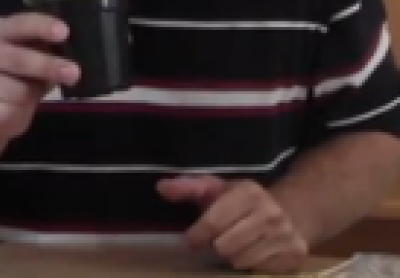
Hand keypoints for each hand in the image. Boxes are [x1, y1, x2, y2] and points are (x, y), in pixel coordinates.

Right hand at [0, 13, 79, 140]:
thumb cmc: (16, 76)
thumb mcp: (32, 57)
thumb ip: (47, 50)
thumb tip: (74, 54)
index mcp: (2, 31)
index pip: (22, 24)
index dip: (43, 27)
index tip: (64, 33)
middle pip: (20, 58)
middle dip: (49, 66)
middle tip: (74, 73)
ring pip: (18, 90)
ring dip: (32, 95)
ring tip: (29, 94)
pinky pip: (7, 110)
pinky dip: (17, 112)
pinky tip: (12, 109)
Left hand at [157, 176, 307, 273]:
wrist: (291, 212)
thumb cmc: (243, 202)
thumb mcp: (217, 189)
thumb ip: (188, 188)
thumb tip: (161, 187)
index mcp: (249, 192)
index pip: (214, 221)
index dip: (197, 234)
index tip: (190, 241)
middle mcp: (270, 212)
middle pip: (225, 246)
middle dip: (217, 245)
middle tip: (219, 240)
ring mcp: (285, 235)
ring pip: (241, 260)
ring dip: (233, 256)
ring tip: (236, 244)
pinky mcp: (294, 255)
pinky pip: (259, 270)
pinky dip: (250, 265)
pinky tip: (253, 252)